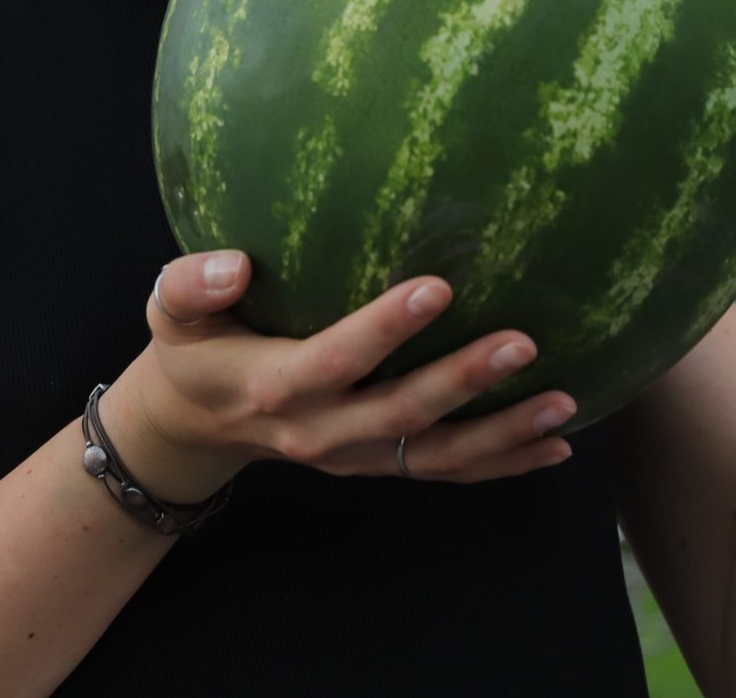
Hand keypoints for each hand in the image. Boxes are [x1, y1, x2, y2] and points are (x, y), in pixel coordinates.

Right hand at [95, 250, 577, 502]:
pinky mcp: (379, 464)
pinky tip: (559, 444)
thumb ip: (193, 286)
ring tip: (565, 404)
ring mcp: (355, 456)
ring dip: (503, 434)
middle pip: (401, 414)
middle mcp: (322, 431)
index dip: (385, 328)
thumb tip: (236, 264)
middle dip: (464, 381)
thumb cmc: (194, 348)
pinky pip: (446, 471)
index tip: (438, 286)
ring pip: (436, 455)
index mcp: (275, 384)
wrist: (198, 424)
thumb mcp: (170, 314)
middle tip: (525, 342)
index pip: (335, 359)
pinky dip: (505, 463)